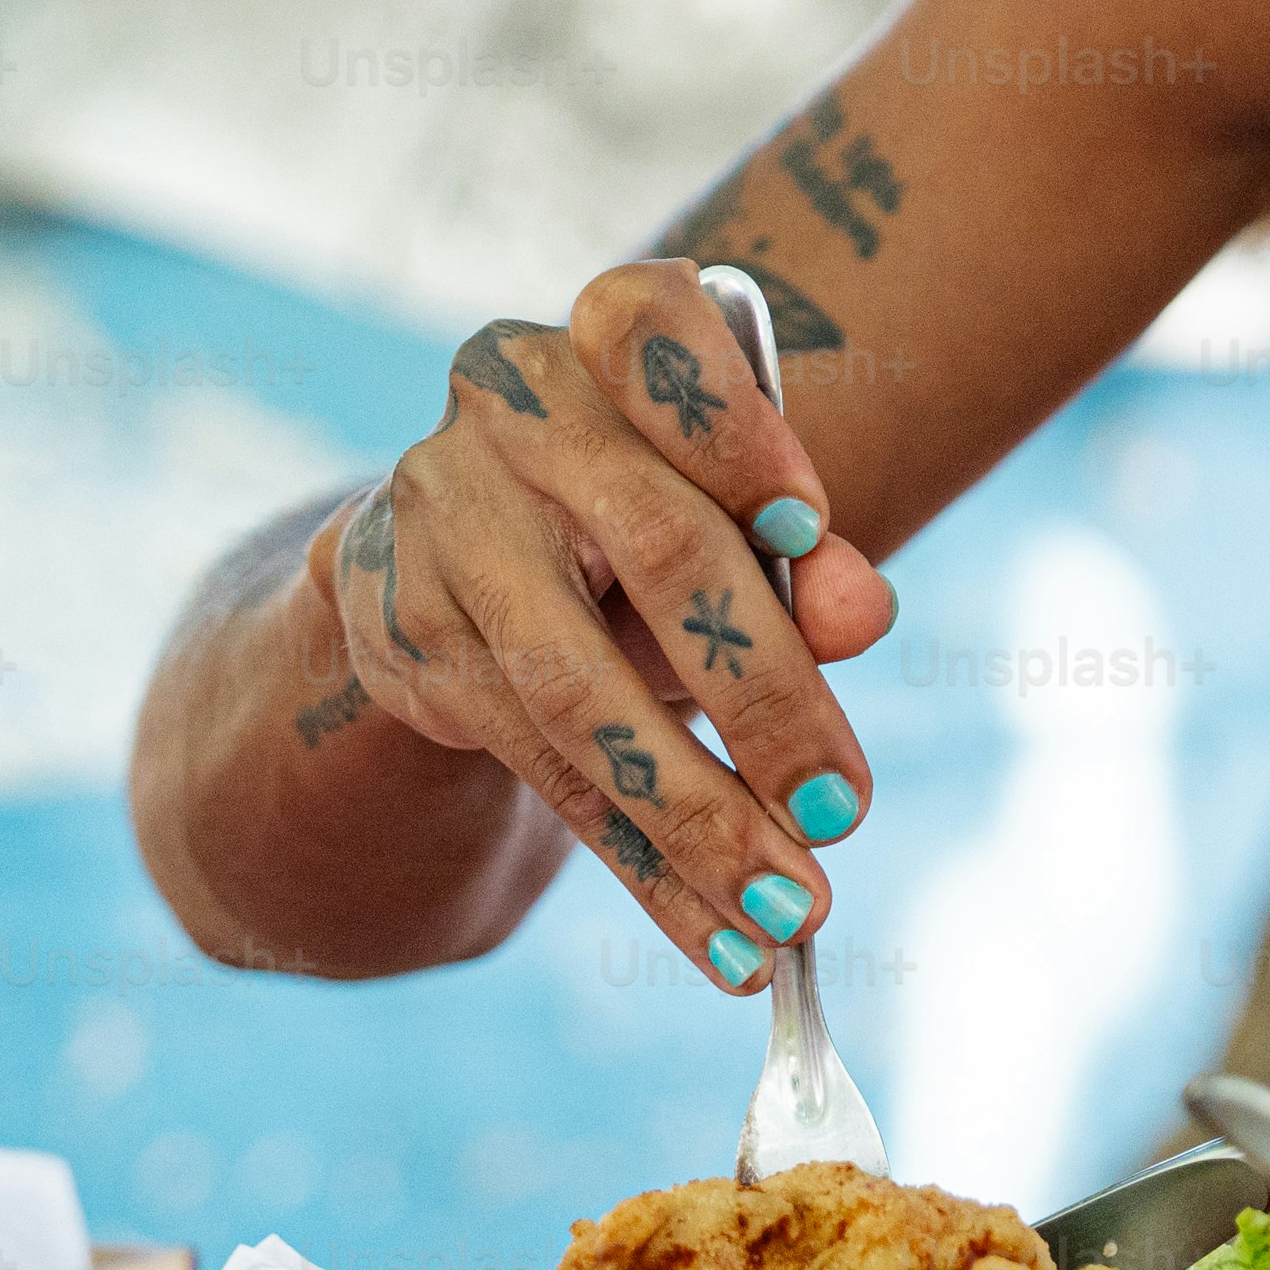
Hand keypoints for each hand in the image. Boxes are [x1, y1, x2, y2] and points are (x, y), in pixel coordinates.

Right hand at [308, 260, 895, 992]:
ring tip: (793, 914)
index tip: (814, 527)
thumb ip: (810, 555)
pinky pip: (542, 772)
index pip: (655, 336)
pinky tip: (717, 937)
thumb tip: (861, 611)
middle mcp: (507, 403)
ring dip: (697, 821)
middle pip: (652, 549)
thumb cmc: (662, 507)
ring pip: (581, 692)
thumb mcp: (742, 515)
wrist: (483, 541)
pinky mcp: (408, 641)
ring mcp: (439, 525)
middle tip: (848, 809)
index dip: (735, 430)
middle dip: (764, 695)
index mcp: (608, 332)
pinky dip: (641, 867)